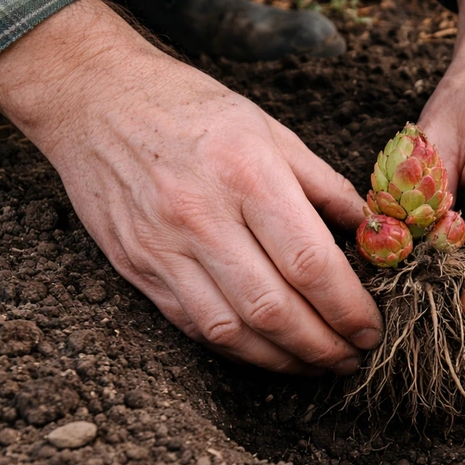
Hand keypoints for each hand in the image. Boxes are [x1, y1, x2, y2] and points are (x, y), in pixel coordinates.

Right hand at [0, 0, 381, 373]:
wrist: (93, 99)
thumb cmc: (190, 108)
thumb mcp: (269, 129)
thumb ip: (324, 185)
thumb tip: (370, 233)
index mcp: (247, 173)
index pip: (309, 261)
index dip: (347, 307)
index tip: (371, 328)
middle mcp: (203, 216)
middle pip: (273, 308)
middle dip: (323, 346)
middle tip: (354, 358)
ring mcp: (163, 247)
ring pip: (233, 330)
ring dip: (284, 359)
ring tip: (319, 365)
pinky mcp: (137, 268)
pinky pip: (195, 325)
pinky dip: (238, 348)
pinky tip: (269, 351)